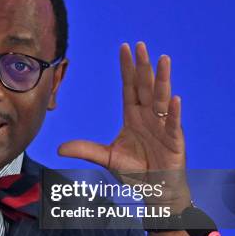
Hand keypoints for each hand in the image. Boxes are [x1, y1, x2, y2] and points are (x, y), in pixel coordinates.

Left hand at [58, 42, 188, 208]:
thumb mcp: (106, 158)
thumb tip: (60, 148)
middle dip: (142, 66)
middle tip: (140, 45)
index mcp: (134, 116)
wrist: (156, 190)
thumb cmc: (136, 171)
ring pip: (162, 98)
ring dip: (162, 79)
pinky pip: (173, 124)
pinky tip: (174, 98)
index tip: (124, 48)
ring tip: (162, 60)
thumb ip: (86, 150)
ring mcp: (163, 127)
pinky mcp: (174, 141)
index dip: (127, 68)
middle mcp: (149, 117)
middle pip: (145, 87)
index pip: (130, 87)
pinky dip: (174, 112)